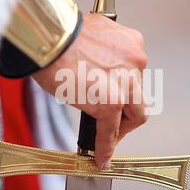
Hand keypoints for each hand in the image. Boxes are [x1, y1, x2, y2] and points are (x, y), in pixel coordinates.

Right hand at [32, 13, 147, 167]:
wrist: (49, 36)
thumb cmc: (61, 33)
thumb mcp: (93, 33)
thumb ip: (103, 52)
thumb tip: (94, 67)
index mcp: (132, 43)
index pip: (135, 75)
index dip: (126, 92)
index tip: (117, 101)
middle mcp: (136, 62)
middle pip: (140, 97)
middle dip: (128, 114)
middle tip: (115, 123)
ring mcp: (125, 84)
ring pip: (135, 115)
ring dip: (121, 129)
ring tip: (107, 139)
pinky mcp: (111, 103)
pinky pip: (110, 131)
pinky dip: (106, 146)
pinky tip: (101, 156)